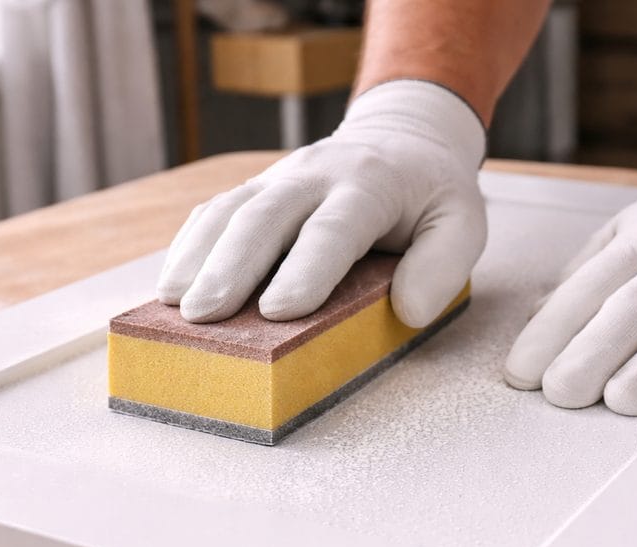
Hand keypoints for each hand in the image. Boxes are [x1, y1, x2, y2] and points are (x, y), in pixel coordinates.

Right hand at [156, 80, 486, 326]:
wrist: (401, 140)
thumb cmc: (429, 196)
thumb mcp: (462, 223)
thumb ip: (443, 265)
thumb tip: (410, 311)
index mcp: (370, 184)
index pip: (334, 227)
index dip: (305, 269)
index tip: (277, 311)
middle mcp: (315, 175)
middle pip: (264, 217)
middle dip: (231, 268)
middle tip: (205, 316)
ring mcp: (277, 179)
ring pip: (228, 212)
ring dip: (197, 259)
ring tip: (175, 305)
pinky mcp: (255, 191)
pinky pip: (213, 213)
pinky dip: (189, 247)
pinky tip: (173, 283)